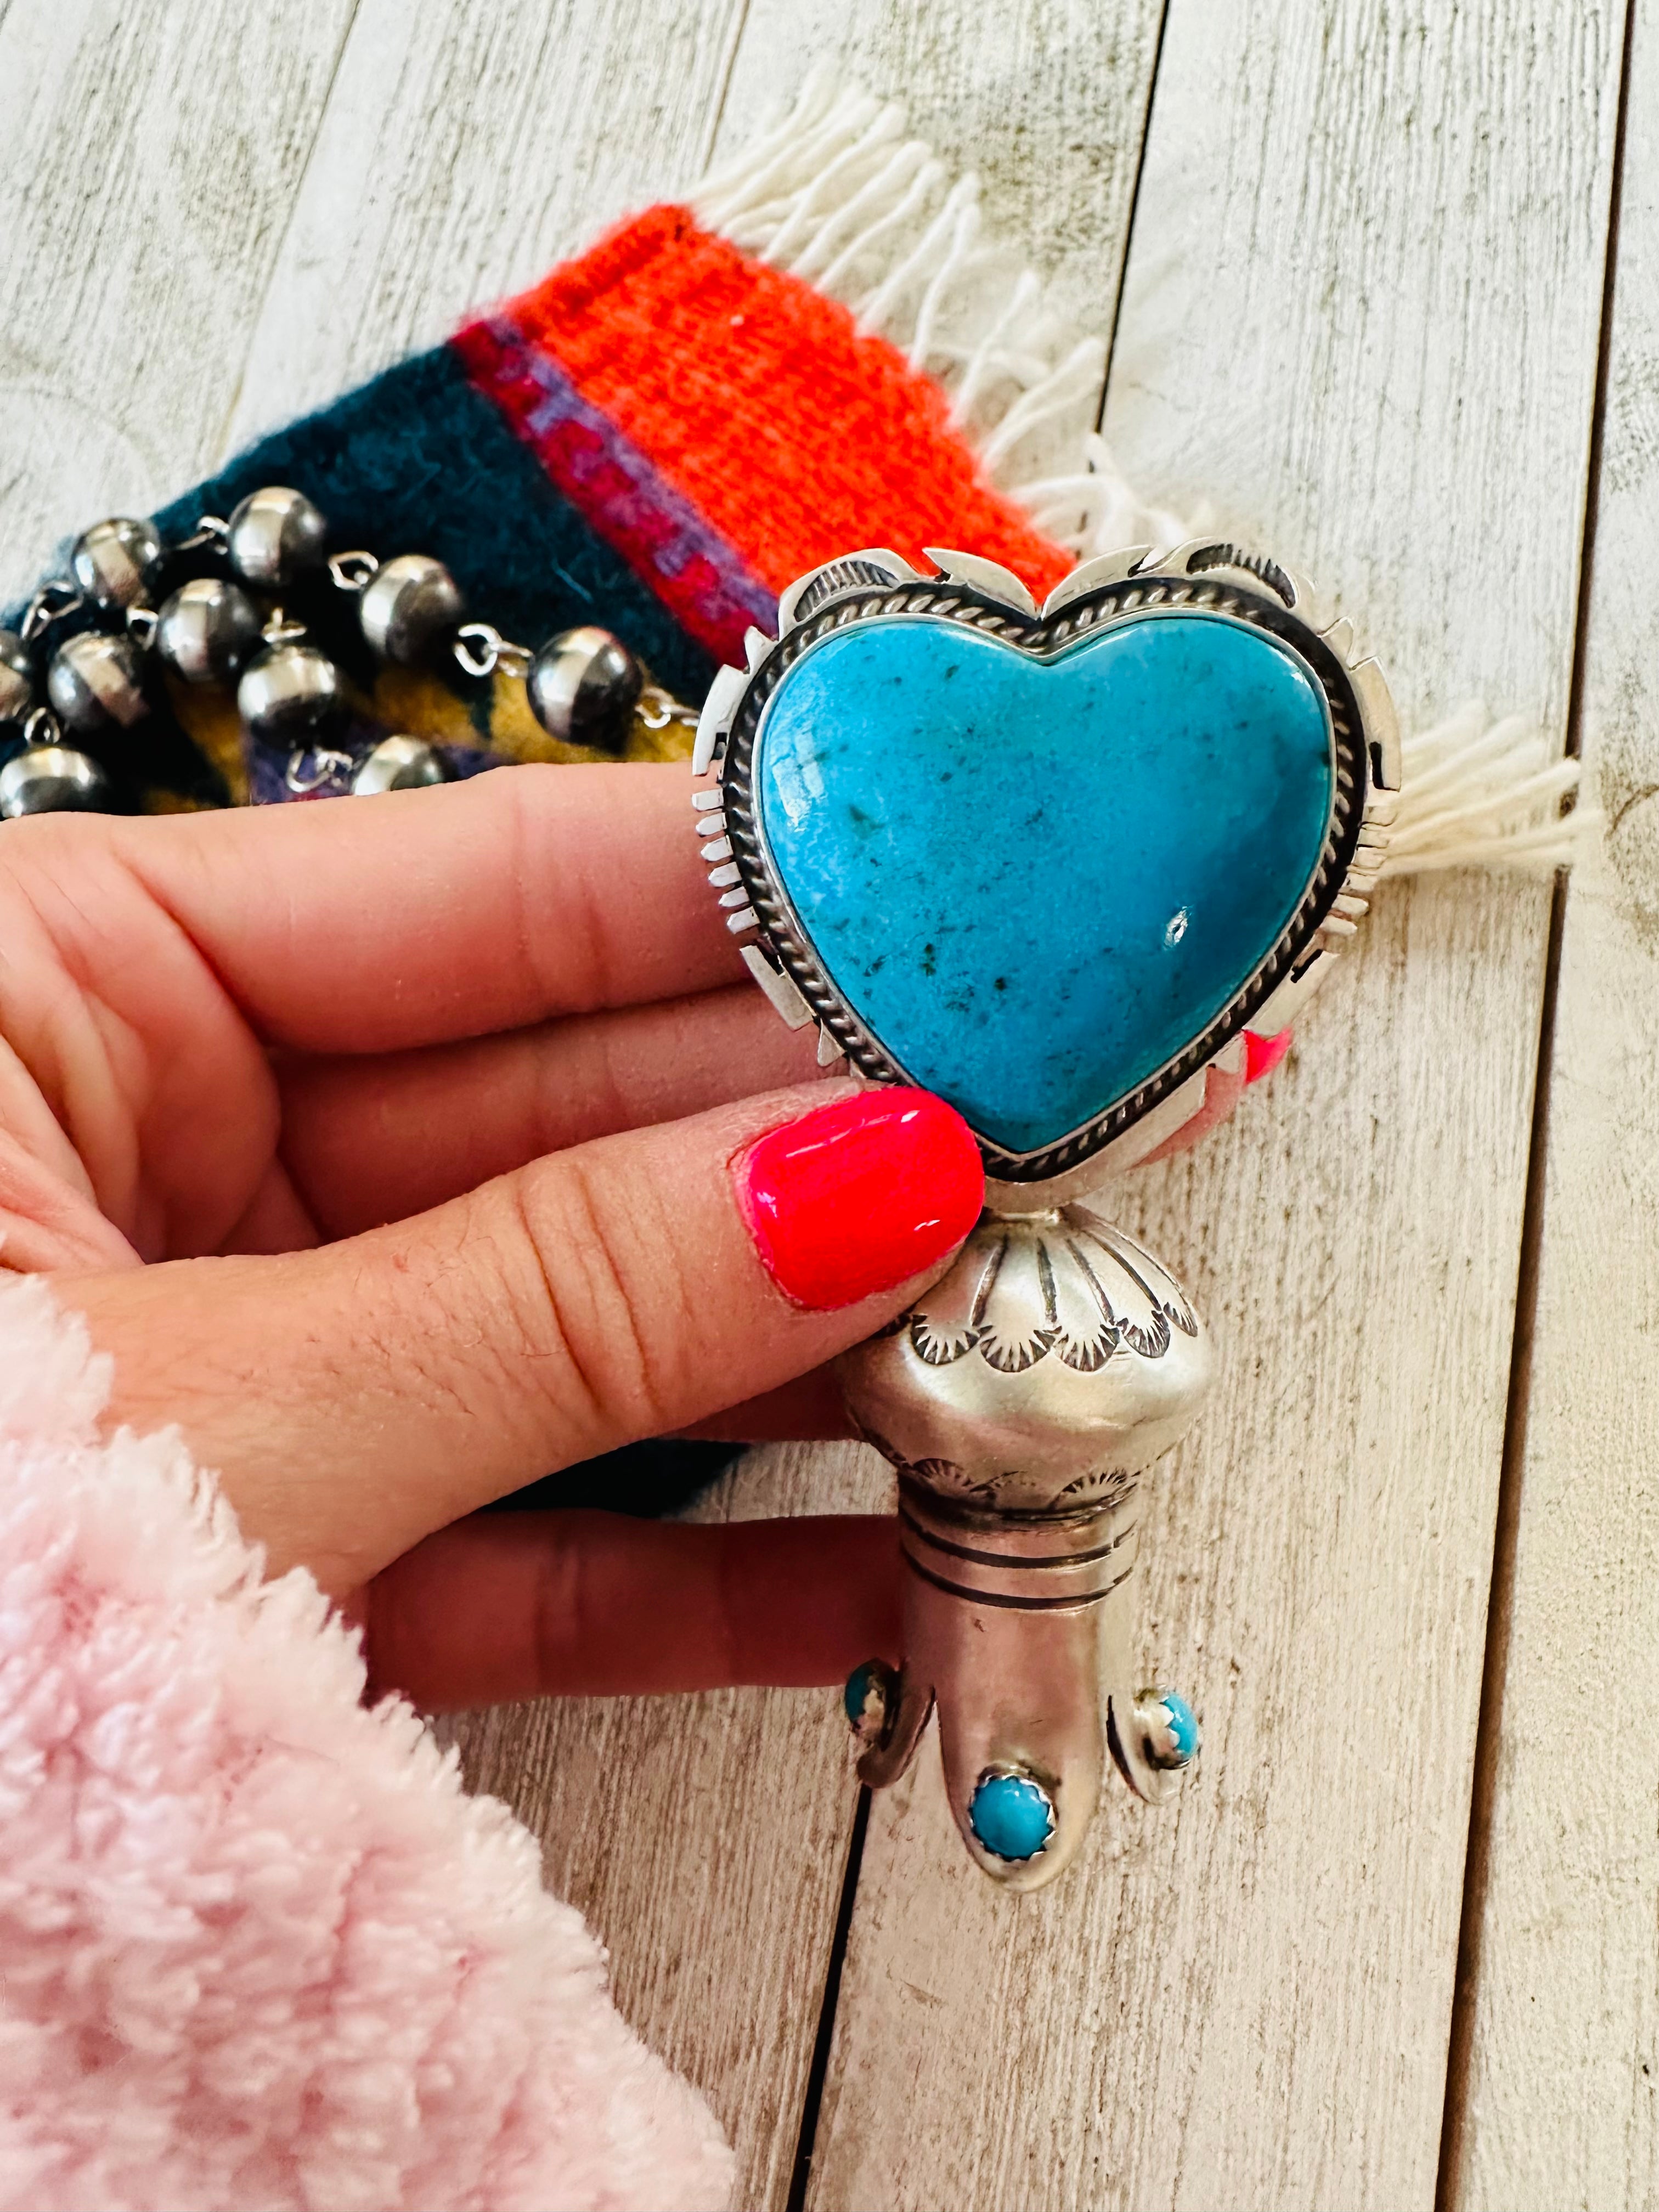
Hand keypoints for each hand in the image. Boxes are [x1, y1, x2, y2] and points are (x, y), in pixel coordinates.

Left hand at [0, 765, 982, 1705]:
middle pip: (566, 1111)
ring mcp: (236, 1360)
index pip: (489, 891)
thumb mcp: (203, 1416)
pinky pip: (508, 1542)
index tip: (995, 917)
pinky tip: (882, 1575)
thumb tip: (878, 1178)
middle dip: (829, 1149)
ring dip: (800, 1373)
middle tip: (1074, 1153)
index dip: (762, 902)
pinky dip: (684, 1577)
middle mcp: (159, 1152)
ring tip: (1026, 1368)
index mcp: (74, 990)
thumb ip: (541, 1302)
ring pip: (565, 1332)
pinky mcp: (279, 1563)